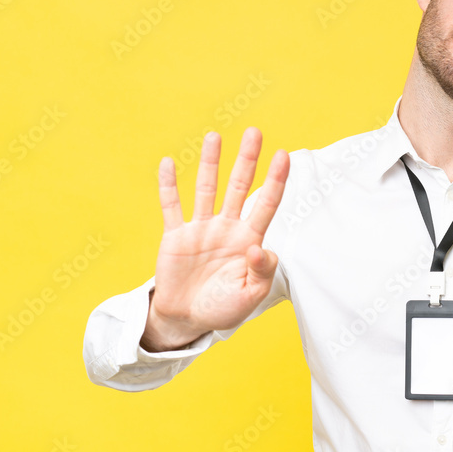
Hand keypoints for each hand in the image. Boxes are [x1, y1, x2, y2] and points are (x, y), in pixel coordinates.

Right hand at [141, 128, 288, 351]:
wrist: (188, 319)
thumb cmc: (224, 308)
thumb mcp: (250, 295)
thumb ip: (261, 272)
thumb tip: (259, 248)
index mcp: (249, 239)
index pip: (266, 204)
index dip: (276, 180)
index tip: (284, 155)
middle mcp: (227, 227)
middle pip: (239, 187)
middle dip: (247, 160)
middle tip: (255, 132)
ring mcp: (201, 229)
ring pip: (207, 189)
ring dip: (210, 163)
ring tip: (215, 136)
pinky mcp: (176, 236)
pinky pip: (171, 206)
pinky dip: (168, 186)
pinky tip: (168, 163)